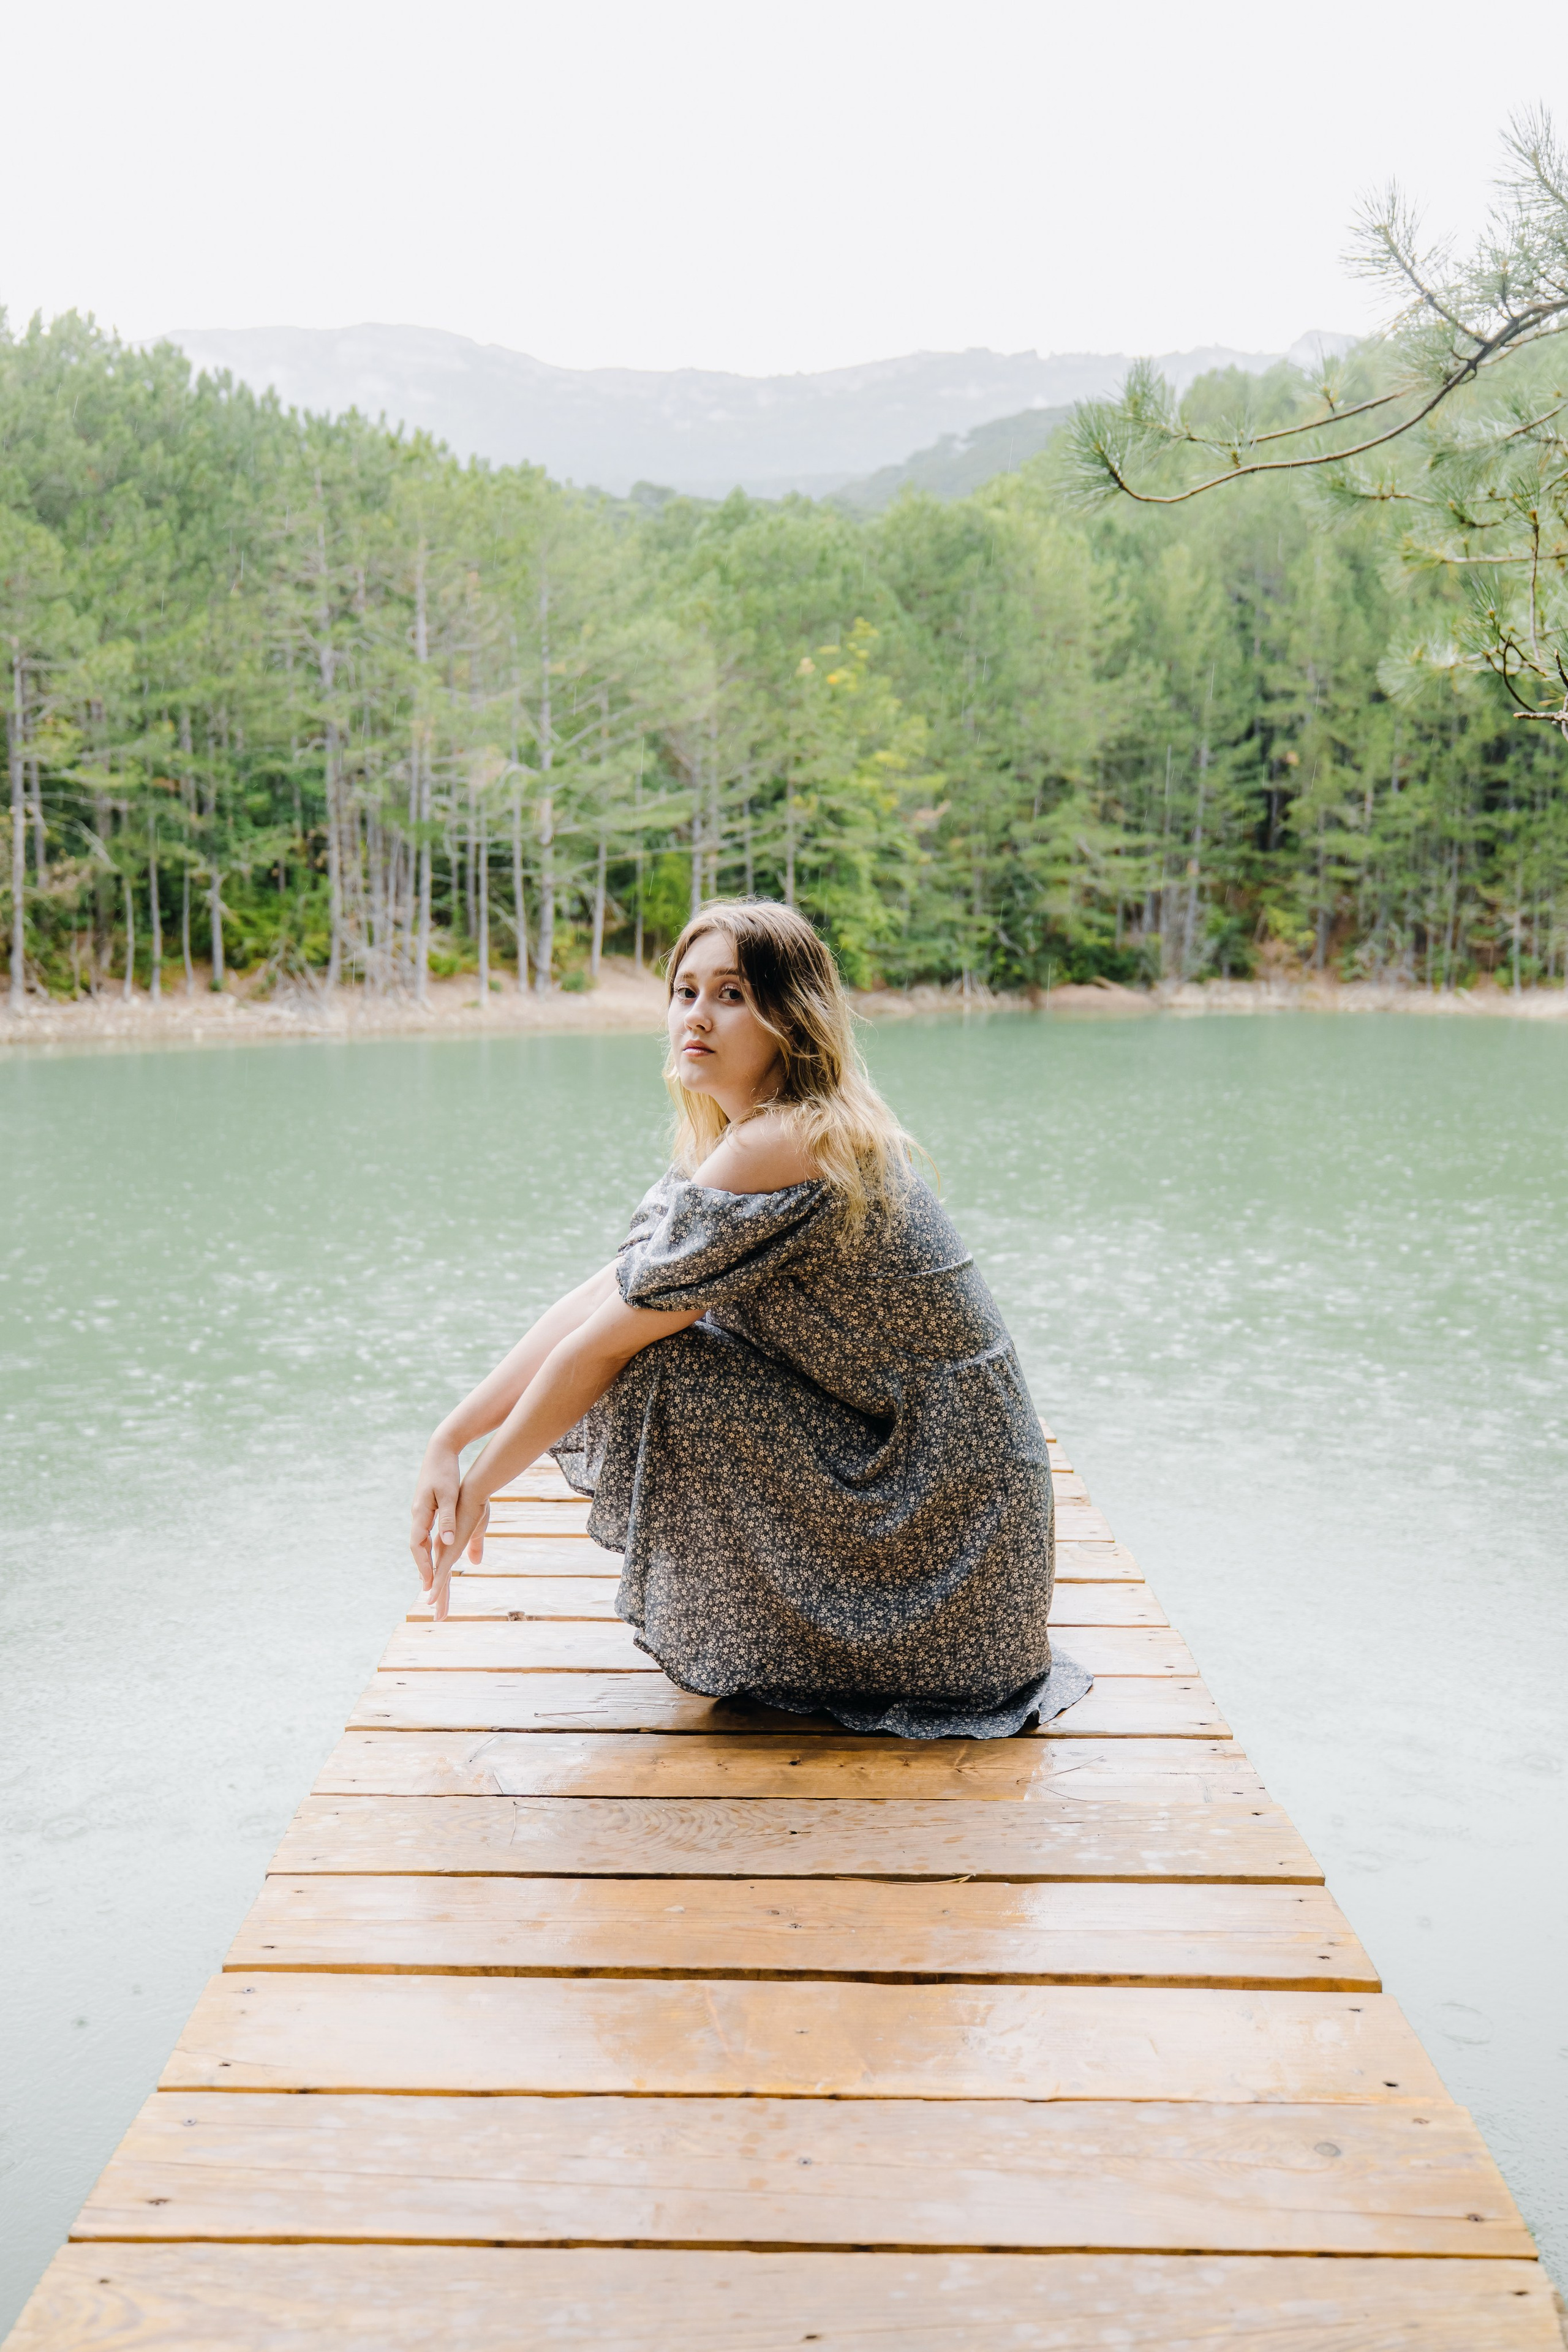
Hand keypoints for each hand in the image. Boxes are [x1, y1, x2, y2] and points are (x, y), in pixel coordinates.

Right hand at [410, 1436, 461, 1590]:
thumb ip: (448, 1518)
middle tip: (427, 1589)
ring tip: (430, 1578)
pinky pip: (424, 1532)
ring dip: (424, 1559)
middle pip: (417, 1547)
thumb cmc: (446, 1471)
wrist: (439, 1450)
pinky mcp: (425, 1507)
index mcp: (421, 1513)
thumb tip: (448, 1541)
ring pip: (420, 1541)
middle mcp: (417, 1514)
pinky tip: (434, 1553)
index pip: (418, 1546)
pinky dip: (427, 1547)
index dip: (422, 1565)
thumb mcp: (449, 1495)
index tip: (428, 1583)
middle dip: (421, 1568)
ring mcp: (420, 1511)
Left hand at [426, 1479, 490, 1621]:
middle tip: (438, 1617)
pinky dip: (436, 1587)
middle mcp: (444, 1550)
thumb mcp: (477, 1532)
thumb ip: (475, 1547)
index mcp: (449, 1546)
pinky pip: (440, 1573)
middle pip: (440, 1580)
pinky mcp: (449, 1550)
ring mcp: (445, 1551)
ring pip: (439, 1581)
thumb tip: (475, 1562)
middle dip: (440, 1598)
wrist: (473, 1493)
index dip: (442, 1587)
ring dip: (439, 1599)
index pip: (444, 1571)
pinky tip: (430, 1600)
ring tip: (437, 1617)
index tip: (439, 1600)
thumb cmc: (476, 1507)